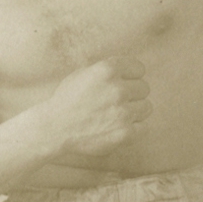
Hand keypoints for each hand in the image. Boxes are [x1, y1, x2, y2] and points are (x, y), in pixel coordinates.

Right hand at [37, 55, 152, 157]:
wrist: (55, 128)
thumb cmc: (68, 100)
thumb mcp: (84, 73)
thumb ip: (107, 69)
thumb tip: (130, 69)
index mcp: (108, 69)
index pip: (139, 68)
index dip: (131, 76)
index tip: (123, 83)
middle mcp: (118, 89)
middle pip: (144, 88)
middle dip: (133, 94)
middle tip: (116, 102)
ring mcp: (123, 112)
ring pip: (147, 107)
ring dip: (135, 111)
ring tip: (117, 115)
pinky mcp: (125, 133)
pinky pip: (144, 127)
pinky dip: (134, 129)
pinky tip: (119, 128)